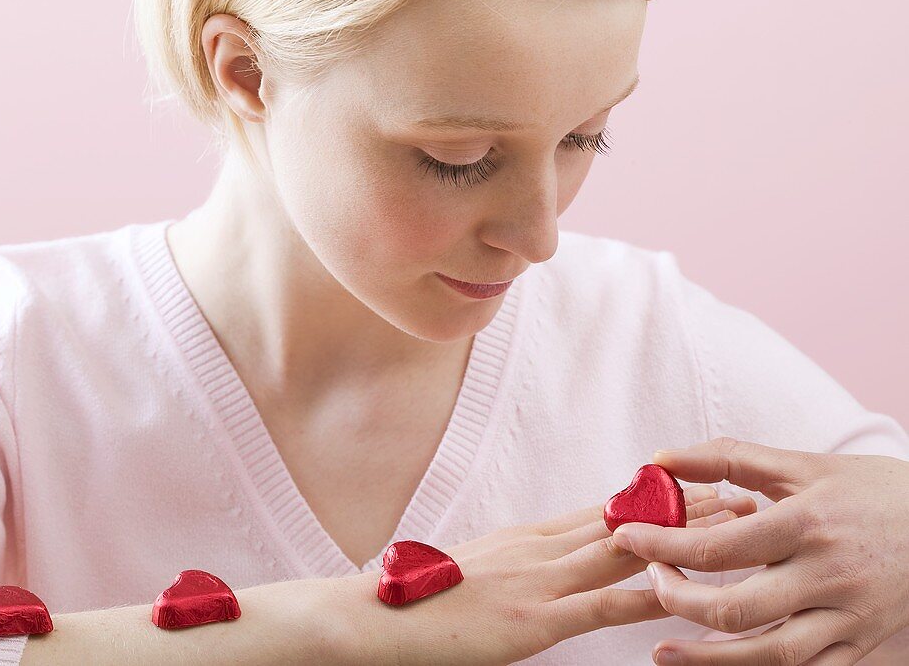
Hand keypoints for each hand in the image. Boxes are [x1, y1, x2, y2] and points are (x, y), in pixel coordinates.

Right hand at [322, 485, 755, 665]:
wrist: (370, 617)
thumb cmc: (412, 601)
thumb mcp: (470, 572)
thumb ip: (511, 567)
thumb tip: (539, 568)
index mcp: (523, 538)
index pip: (598, 511)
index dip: (650, 498)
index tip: (692, 483)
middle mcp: (537, 548)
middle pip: (624, 521)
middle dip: (682, 506)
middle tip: (734, 489)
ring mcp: (537, 580)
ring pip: (626, 551)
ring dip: (682, 537)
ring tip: (731, 524)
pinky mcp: (533, 619)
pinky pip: (603, 604)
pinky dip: (647, 594)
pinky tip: (684, 589)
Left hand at [610, 436, 908, 664]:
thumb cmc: (868, 490)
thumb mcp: (801, 464)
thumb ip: (729, 458)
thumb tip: (660, 458)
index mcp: (807, 525)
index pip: (720, 547)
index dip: (662, 545)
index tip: (626, 536)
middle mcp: (827, 577)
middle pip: (736, 610)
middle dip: (677, 600)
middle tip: (649, 580)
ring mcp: (846, 618)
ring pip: (769, 655)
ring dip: (707, 658)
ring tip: (662, 651)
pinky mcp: (859, 646)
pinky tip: (721, 665)